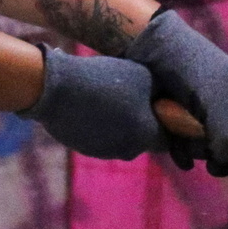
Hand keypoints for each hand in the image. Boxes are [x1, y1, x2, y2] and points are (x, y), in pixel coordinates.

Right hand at [18, 46, 166, 159]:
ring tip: (110, 99)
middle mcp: (128, 150)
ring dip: (121, 124)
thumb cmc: (107, 80)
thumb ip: (162, 93)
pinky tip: (93, 105)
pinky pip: (101, 138)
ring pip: (122, 139)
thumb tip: (170, 100)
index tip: (162, 111)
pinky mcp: (83, 148)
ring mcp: (104, 151)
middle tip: (135, 99)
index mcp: (147, 136)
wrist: (57, 88)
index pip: (167, 139)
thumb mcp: (144, 77)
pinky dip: (101, 126)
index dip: (167, 125)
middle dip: (143, 122)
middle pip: (144, 139)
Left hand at [125, 9, 227, 183]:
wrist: (154, 50)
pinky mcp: (184, 120)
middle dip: (227, 160)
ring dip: (200, 154)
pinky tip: (176, 153)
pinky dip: (183, 153)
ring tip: (186, 147)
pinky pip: (189, 147)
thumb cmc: (195, 69)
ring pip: (212, 149)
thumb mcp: (217, 103)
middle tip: (213, 167)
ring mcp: (209, 116)